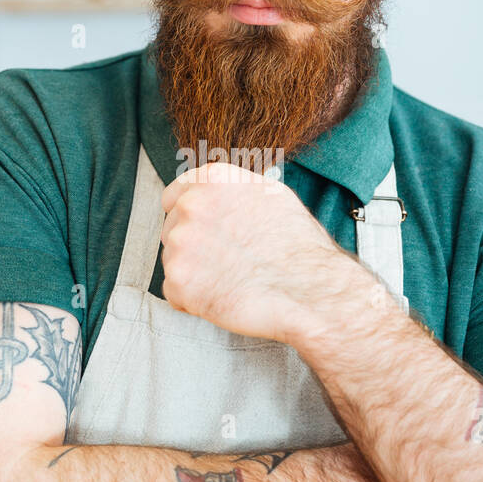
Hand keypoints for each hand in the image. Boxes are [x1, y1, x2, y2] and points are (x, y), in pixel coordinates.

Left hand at [160, 161, 344, 340]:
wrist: (309, 291)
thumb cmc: (299, 246)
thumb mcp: (270, 194)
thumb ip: (233, 190)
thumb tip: (219, 194)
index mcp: (212, 180)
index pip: (174, 196)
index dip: (190, 218)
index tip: (202, 233)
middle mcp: (191, 206)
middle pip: (172, 230)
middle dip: (193, 247)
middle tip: (227, 262)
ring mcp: (181, 244)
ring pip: (174, 262)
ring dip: (195, 274)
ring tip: (232, 280)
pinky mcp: (178, 282)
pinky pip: (175, 293)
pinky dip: (194, 301)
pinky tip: (225, 297)